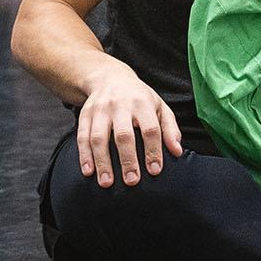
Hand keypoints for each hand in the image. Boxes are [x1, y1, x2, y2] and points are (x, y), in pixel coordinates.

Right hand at [74, 67, 184, 188]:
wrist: (109, 78)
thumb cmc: (139, 98)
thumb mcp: (159, 106)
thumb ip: (170, 129)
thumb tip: (177, 151)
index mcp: (142, 103)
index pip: (150, 129)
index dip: (153, 150)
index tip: (155, 171)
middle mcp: (120, 105)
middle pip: (123, 135)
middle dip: (128, 160)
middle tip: (132, 181)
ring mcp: (100, 109)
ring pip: (99, 137)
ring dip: (102, 161)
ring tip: (107, 182)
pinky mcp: (85, 114)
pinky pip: (82, 136)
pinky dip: (84, 155)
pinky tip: (88, 171)